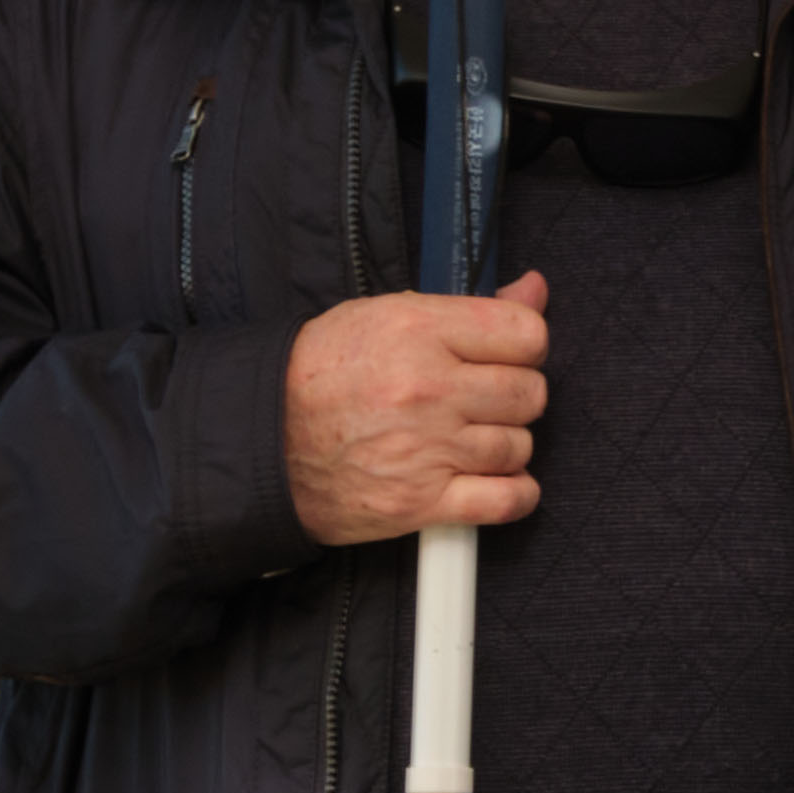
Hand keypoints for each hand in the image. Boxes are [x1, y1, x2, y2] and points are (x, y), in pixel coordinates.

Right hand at [283, 275, 546, 541]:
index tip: (506, 357)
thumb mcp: (386, 316)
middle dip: (514, 397)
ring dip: (504, 445)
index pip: (527, 334)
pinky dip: (513, 495)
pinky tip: (494, 482)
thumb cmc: (319, 375)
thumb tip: (533, 289)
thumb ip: (467, 308)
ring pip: (519, 446)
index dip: (524, 346)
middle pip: (529, 392)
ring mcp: (427, 448)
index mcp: (419, 330)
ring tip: (468, 439)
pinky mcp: (420, 503)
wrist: (260, 442)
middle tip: (483, 400)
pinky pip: (506, 501)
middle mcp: (428, 388)